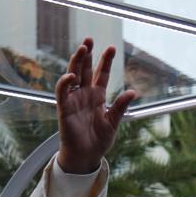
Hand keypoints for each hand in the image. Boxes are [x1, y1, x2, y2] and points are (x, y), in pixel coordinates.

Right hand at [55, 40, 136, 174]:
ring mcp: (74, 100)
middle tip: (89, 39)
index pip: (100, 73)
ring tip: (82, 49)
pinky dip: (65, 83)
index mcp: (97, 96)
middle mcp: (84, 95)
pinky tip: (72, 75)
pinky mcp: (64, 109)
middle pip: (84, 69)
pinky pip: (63, 92)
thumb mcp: (114, 122)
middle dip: (86, 54)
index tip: (111, 47)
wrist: (86, 156)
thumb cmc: (98, 140)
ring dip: (76, 62)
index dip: (105, 61)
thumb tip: (132, 92)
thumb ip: (121, 106)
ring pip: (72, 75)